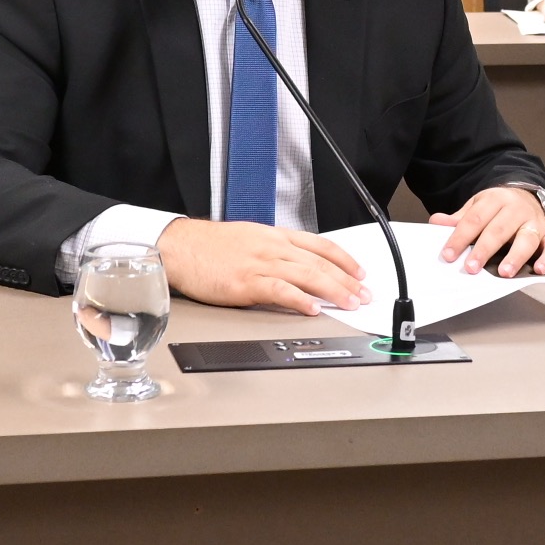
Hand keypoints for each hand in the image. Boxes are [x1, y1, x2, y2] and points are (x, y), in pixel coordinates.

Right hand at [158, 219, 365, 313]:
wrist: (179, 247)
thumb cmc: (208, 247)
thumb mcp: (249, 239)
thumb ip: (273, 251)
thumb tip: (296, 266)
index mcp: (274, 236)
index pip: (320, 245)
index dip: (344, 259)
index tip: (360, 272)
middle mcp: (272, 247)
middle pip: (319, 262)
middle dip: (346, 279)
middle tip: (364, 294)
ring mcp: (260, 264)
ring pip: (306, 275)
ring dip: (333, 290)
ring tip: (350, 303)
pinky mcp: (245, 282)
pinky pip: (279, 290)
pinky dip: (299, 299)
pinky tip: (313, 308)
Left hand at [432, 186, 544, 278]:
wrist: (527, 193)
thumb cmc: (499, 207)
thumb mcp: (477, 207)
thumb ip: (459, 218)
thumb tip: (436, 222)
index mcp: (495, 199)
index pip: (474, 220)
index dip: (460, 238)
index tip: (449, 255)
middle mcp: (516, 209)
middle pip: (499, 229)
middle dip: (484, 249)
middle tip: (472, 267)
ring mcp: (534, 221)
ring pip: (526, 238)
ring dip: (516, 256)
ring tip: (504, 272)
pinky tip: (538, 269)